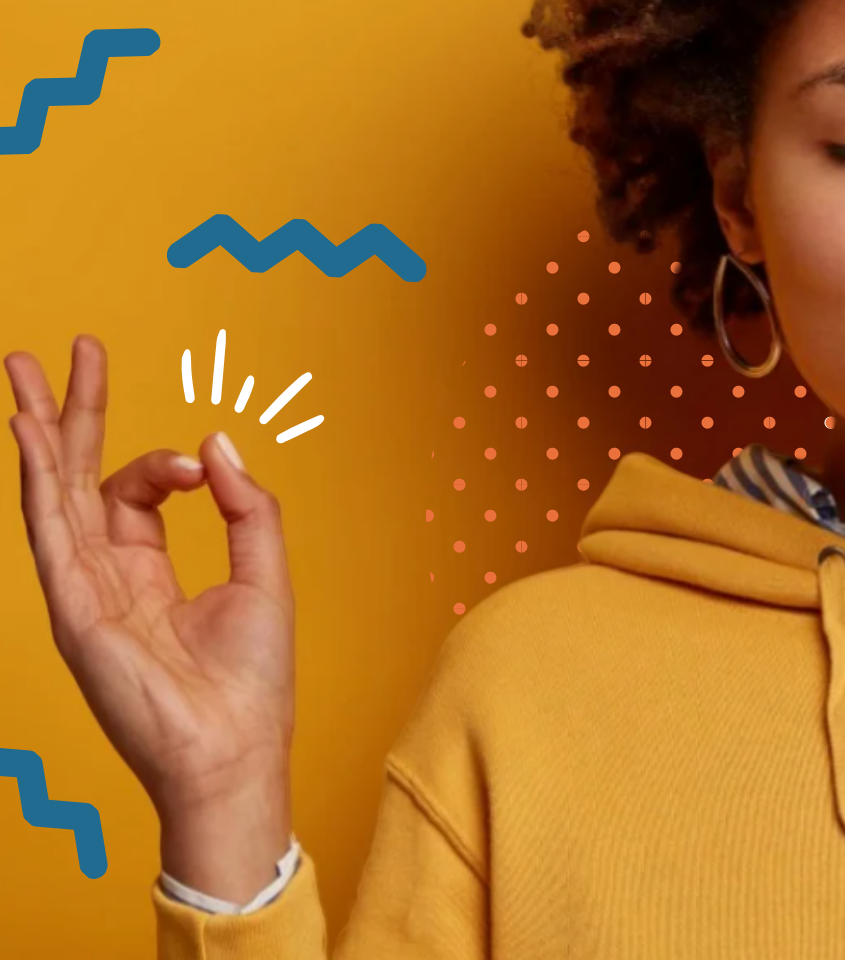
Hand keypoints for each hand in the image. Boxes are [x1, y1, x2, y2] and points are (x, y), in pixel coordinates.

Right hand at [6, 336, 295, 900]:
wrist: (235, 751)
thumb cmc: (252, 683)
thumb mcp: (265, 576)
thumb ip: (246, 508)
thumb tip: (215, 444)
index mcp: (148, 572)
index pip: (131, 494)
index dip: (160, 463)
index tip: (197, 464)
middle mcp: (106, 576)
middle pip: (77, 478)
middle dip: (69, 414)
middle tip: (63, 351)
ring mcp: (83, 591)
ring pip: (52, 492)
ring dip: (39, 430)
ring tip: (24, 368)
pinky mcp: (73, 608)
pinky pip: (47, 530)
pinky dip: (39, 478)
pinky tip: (29, 432)